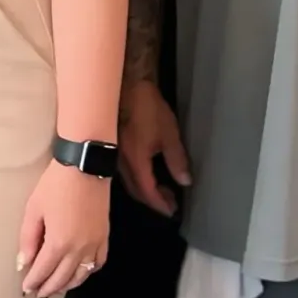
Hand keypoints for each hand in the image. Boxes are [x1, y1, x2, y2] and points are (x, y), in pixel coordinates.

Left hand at [18, 160, 111, 297]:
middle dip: (49, 287)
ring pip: (82, 275)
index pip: (43, 271)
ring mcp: (95, 244)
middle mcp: (79, 250)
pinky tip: (79, 272)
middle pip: (63, 277)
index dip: (33, 281)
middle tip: (38, 292)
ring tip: (56, 287)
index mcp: (59, 243)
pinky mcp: (105, 237)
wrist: (84, 168)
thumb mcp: (34, 210)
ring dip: (68, 284)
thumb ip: (28, 239)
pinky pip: (98, 263)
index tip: (26, 288)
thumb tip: (23, 264)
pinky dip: (87, 272)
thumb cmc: (54, 186)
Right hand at [119, 79, 190, 216]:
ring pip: (128, 182)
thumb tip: (185, 182)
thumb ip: (177, 160)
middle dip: (153, 200)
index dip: (160, 204)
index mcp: (135, 161)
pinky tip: (147, 173)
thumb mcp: (169, 134)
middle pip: (136, 191)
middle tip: (171, 202)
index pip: (148, 192)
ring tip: (163, 189)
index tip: (172, 212)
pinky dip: (138, 179)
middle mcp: (120, 163)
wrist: (123, 85)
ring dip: (145, 190)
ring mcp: (114, 155)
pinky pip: (124, 172)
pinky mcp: (112, 147)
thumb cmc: (148, 108)